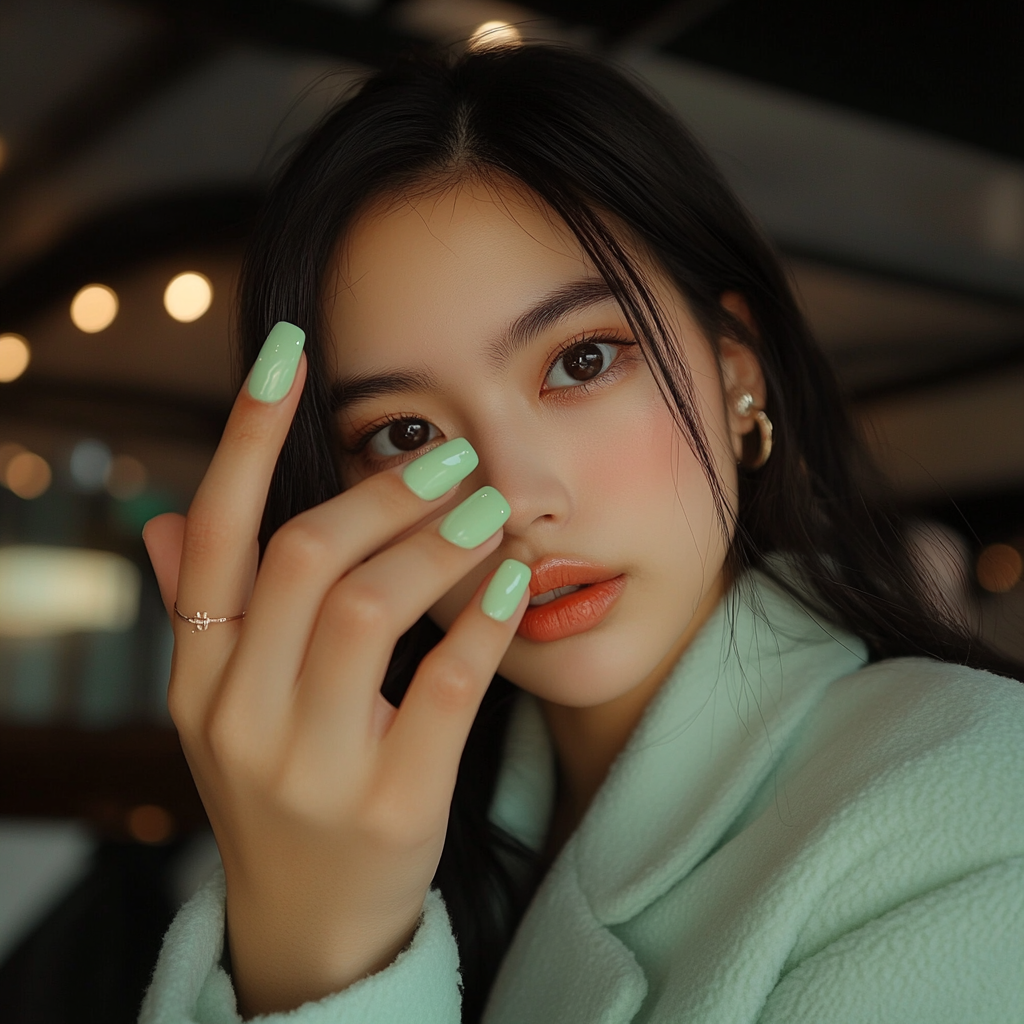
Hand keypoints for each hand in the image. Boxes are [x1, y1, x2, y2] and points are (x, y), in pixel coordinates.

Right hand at [143, 326, 528, 1016]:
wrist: (309, 926)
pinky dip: (480, 622)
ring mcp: (311, 766)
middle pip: (305, 559)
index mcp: (201, 677)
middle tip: (452, 459)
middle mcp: (240, 715)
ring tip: (491, 507)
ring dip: (438, 543)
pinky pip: (444, 690)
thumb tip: (169, 520)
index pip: (217, 531)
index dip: (249, 435)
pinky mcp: (390, 806)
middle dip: (383, 493)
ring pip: (369, 611)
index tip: (290, 351)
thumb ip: (206, 612)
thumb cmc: (281, 791)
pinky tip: (511, 577)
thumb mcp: (226, 707)